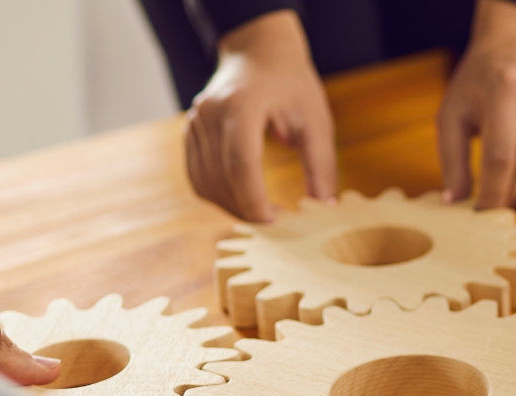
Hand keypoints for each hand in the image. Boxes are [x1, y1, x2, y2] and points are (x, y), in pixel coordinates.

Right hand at [186, 10, 336, 221]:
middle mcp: (210, 113)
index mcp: (241, 105)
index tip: (277, 223)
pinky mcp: (189, 132)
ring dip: (232, 207)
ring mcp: (194, 122)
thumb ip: (321, 165)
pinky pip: (197, 176)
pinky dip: (218, 195)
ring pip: (205, 183)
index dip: (255, 200)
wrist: (257, 50)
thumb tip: (325, 209)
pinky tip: (242, 201)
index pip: (241, 163)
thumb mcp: (315, 119)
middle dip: (247, 210)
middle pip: (221, 179)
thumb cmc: (291, 82)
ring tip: (263, 215)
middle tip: (278, 226)